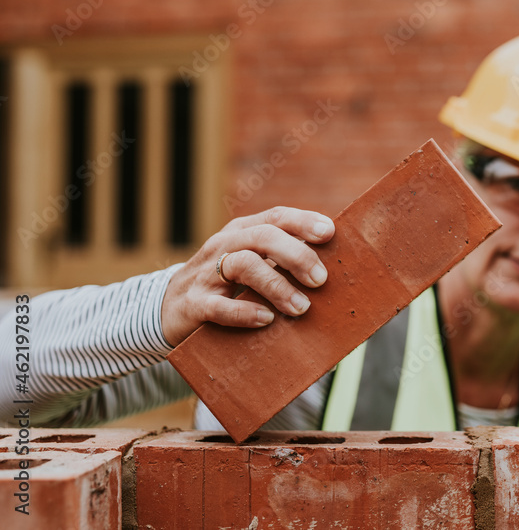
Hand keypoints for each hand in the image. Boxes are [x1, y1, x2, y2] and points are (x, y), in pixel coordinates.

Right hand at [161, 206, 334, 345]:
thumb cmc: (225, 286)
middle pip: (263, 237)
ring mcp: (206, 274)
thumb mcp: (251, 264)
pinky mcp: (193, 304)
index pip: (276, 217)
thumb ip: (282, 261)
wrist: (167, 309)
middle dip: (296, 256)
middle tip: (320, 280)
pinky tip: (266, 319)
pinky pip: (218, 306)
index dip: (304, 222)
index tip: (330, 234)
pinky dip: (244, 312)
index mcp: (242, 232)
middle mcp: (224, 246)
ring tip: (301, 307)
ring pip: (244, 265)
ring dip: (277, 286)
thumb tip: (333, 269)